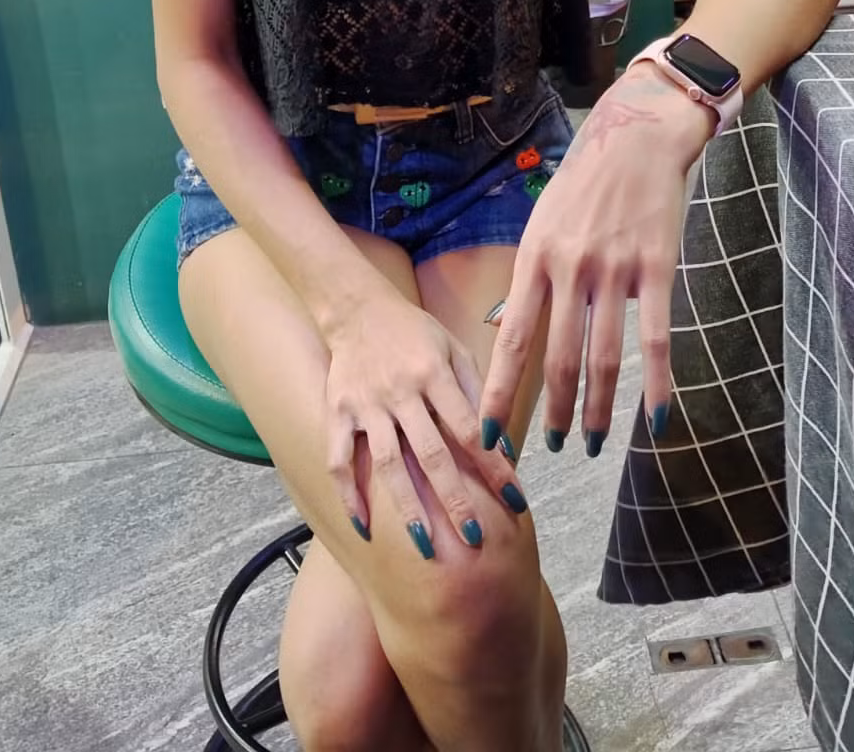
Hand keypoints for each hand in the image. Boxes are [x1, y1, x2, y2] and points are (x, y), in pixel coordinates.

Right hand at [324, 290, 523, 553]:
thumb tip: (501, 443)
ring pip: (387, 463)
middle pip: (430, 453)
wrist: (356, 306)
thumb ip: (475, 393)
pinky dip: (349, 495)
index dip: (494, 467)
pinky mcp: (337, 412)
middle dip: (454, 499)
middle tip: (475, 540)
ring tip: (426, 546)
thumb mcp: (453, 348)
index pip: (470, 429)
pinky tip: (365, 528)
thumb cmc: (414, 331)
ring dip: (407, 507)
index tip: (515, 502)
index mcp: (434, 373)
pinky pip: (338, 460)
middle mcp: (400, 391)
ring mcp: (366, 404)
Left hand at [480, 68, 712, 456]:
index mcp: (535, 258)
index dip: (498, 391)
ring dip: (596, 409)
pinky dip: (657, 386)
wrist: (637, 135)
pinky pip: (658, 339)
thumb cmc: (584, 183)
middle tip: (548, 446)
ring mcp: (616, 270)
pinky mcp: (658, 268)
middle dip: (550, 411)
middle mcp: (570, 267)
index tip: (486, 432)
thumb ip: (530, 277)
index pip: (512, 339)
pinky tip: (655, 420)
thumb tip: (510, 330)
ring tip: (590, 443)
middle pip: (557, 358)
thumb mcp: (541, 223)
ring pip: (604, 357)